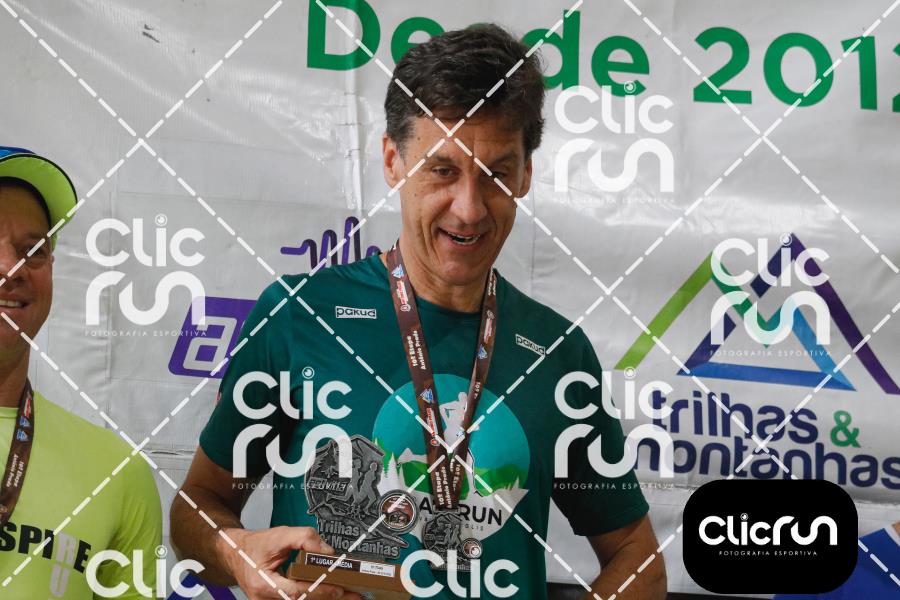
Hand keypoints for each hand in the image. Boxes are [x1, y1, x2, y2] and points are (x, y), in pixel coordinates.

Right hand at [222, 526, 362, 599]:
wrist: (235, 553)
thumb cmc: (254, 546)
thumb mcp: (279, 534)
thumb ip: (304, 538)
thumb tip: (327, 552)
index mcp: (263, 584)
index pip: (297, 592)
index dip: (319, 591)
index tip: (339, 588)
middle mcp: (265, 599)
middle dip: (329, 598)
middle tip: (353, 595)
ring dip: (324, 599)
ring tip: (348, 595)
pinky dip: (315, 597)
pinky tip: (331, 594)